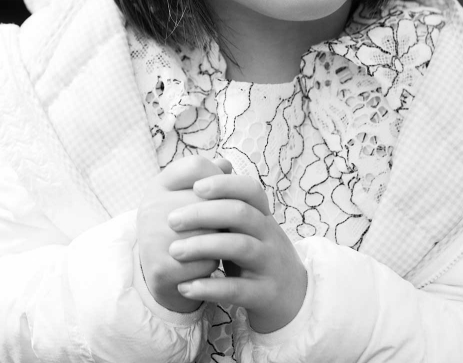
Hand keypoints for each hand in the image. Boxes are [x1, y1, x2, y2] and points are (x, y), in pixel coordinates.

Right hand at [136, 155, 232, 312]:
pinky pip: (206, 262)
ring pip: (210, 232)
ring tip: (219, 247)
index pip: (196, 166)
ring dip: (223, 242)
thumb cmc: (183, 231)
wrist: (160, 275)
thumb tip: (226, 165)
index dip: (219, 178)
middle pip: (206, 199)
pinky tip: (207, 266)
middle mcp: (150, 207)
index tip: (226, 195)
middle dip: (225, 215)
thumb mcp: (189, 200)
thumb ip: (208, 181)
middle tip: (228, 226)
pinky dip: (213, 267)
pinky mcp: (161, 268)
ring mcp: (152, 238)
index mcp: (158, 186)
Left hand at [167, 173, 306, 333]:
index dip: (224, 184)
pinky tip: (185, 286)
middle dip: (203, 214)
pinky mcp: (264, 294)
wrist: (291, 296)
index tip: (195, 187)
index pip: (250, 189)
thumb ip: (225, 203)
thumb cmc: (256, 253)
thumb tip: (200, 166)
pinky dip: (210, 287)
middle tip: (171, 219)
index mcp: (262, 216)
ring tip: (174, 251)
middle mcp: (270, 235)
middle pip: (240, 213)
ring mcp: (269, 264)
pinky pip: (237, 289)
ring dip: (203, 246)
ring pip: (240, 247)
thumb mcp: (246, 227)